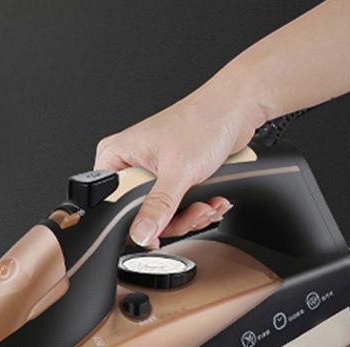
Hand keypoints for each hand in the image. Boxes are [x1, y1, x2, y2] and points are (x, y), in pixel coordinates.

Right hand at [95, 89, 260, 248]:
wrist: (236, 109)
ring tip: (206, 205)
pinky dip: (194, 210)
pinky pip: (174, 209)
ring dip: (188, 217)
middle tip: (192, 212)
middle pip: (138, 215)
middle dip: (172, 220)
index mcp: (116, 156)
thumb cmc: (203, 120)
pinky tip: (209, 200)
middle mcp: (129, 164)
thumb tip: (142, 233)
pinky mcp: (168, 178)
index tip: (157, 232)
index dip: (135, 224)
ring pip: (159, 215)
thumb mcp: (177, 170)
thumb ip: (158, 206)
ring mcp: (149, 173)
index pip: (113, 205)